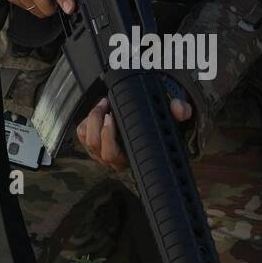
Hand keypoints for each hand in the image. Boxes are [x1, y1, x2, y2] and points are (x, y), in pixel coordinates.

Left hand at [75, 95, 193, 172]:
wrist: (148, 131)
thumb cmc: (158, 130)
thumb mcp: (171, 121)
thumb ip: (180, 112)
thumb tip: (180, 108)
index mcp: (129, 158)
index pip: (111, 154)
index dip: (107, 136)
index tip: (111, 117)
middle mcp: (112, 159)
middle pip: (94, 143)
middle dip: (96, 121)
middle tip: (107, 105)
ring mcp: (99, 152)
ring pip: (86, 137)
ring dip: (91, 118)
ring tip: (104, 104)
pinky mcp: (91, 144)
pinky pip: (81, 132)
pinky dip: (86, 119)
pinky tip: (99, 110)